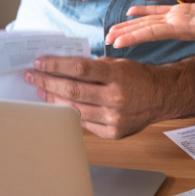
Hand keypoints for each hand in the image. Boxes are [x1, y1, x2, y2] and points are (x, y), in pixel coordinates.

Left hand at [23, 56, 163, 138]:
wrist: (162, 97)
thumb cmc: (138, 77)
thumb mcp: (117, 64)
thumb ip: (92, 67)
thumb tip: (60, 67)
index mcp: (118, 75)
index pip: (80, 69)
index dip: (56, 66)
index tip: (39, 62)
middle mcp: (117, 98)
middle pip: (72, 91)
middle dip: (47, 82)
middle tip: (32, 76)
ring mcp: (114, 118)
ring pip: (74, 110)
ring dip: (53, 100)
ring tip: (41, 90)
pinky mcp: (113, 132)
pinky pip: (84, 124)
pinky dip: (70, 114)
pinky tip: (60, 106)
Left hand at [105, 2, 194, 48]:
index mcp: (182, 26)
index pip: (153, 31)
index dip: (134, 35)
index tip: (116, 43)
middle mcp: (175, 25)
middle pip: (145, 29)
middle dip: (125, 35)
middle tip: (105, 40)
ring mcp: (177, 20)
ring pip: (148, 22)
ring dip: (130, 26)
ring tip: (112, 30)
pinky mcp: (180, 13)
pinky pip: (157, 11)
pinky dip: (144, 10)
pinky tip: (131, 10)